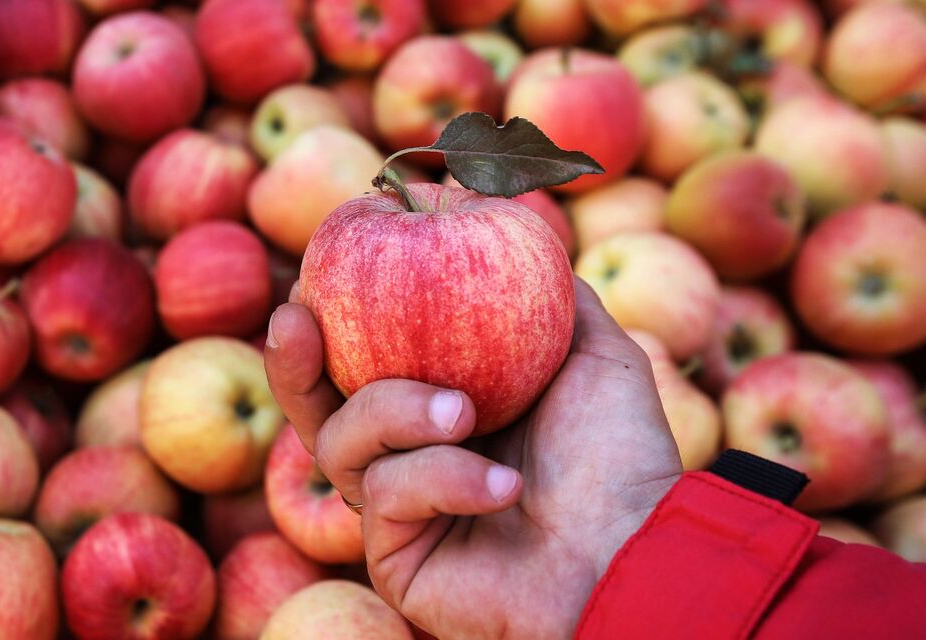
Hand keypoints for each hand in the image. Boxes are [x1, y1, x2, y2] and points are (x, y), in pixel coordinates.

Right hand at [264, 276, 683, 638]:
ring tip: (463, 413)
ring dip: (395, 411)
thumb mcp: (594, 354)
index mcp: (446, 411)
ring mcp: (400, 513)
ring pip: (340, 443)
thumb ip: (552, 296)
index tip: (312, 279)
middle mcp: (413, 460)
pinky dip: (441, 477)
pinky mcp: (395, 559)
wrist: (633, 548)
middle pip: (319, 411)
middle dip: (292, 364)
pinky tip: (501, 485)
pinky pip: (382, 494)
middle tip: (293, 317)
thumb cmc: (620, 456)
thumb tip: (518, 230)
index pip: (365, 366)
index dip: (331, 325)